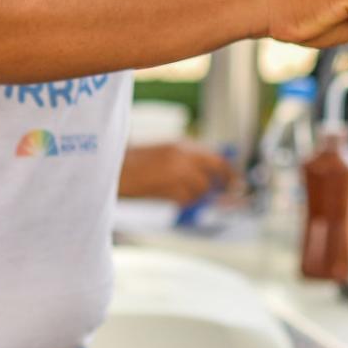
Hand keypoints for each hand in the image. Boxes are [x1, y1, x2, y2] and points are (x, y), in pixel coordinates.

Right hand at [116, 140, 240, 202]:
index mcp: (182, 145)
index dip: (229, 171)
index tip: (235, 182)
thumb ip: (187, 161)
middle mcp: (183, 155)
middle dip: (222, 183)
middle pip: (216, 170)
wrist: (112, 169)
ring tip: (180, 193)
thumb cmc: (135, 164)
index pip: (217, 157)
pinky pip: (186, 199)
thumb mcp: (164, 154)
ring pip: (201, 188)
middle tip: (225, 193)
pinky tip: (170, 198)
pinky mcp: (168, 187)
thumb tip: (210, 177)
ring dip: (195, 195)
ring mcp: (176, 171)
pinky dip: (182, 202)